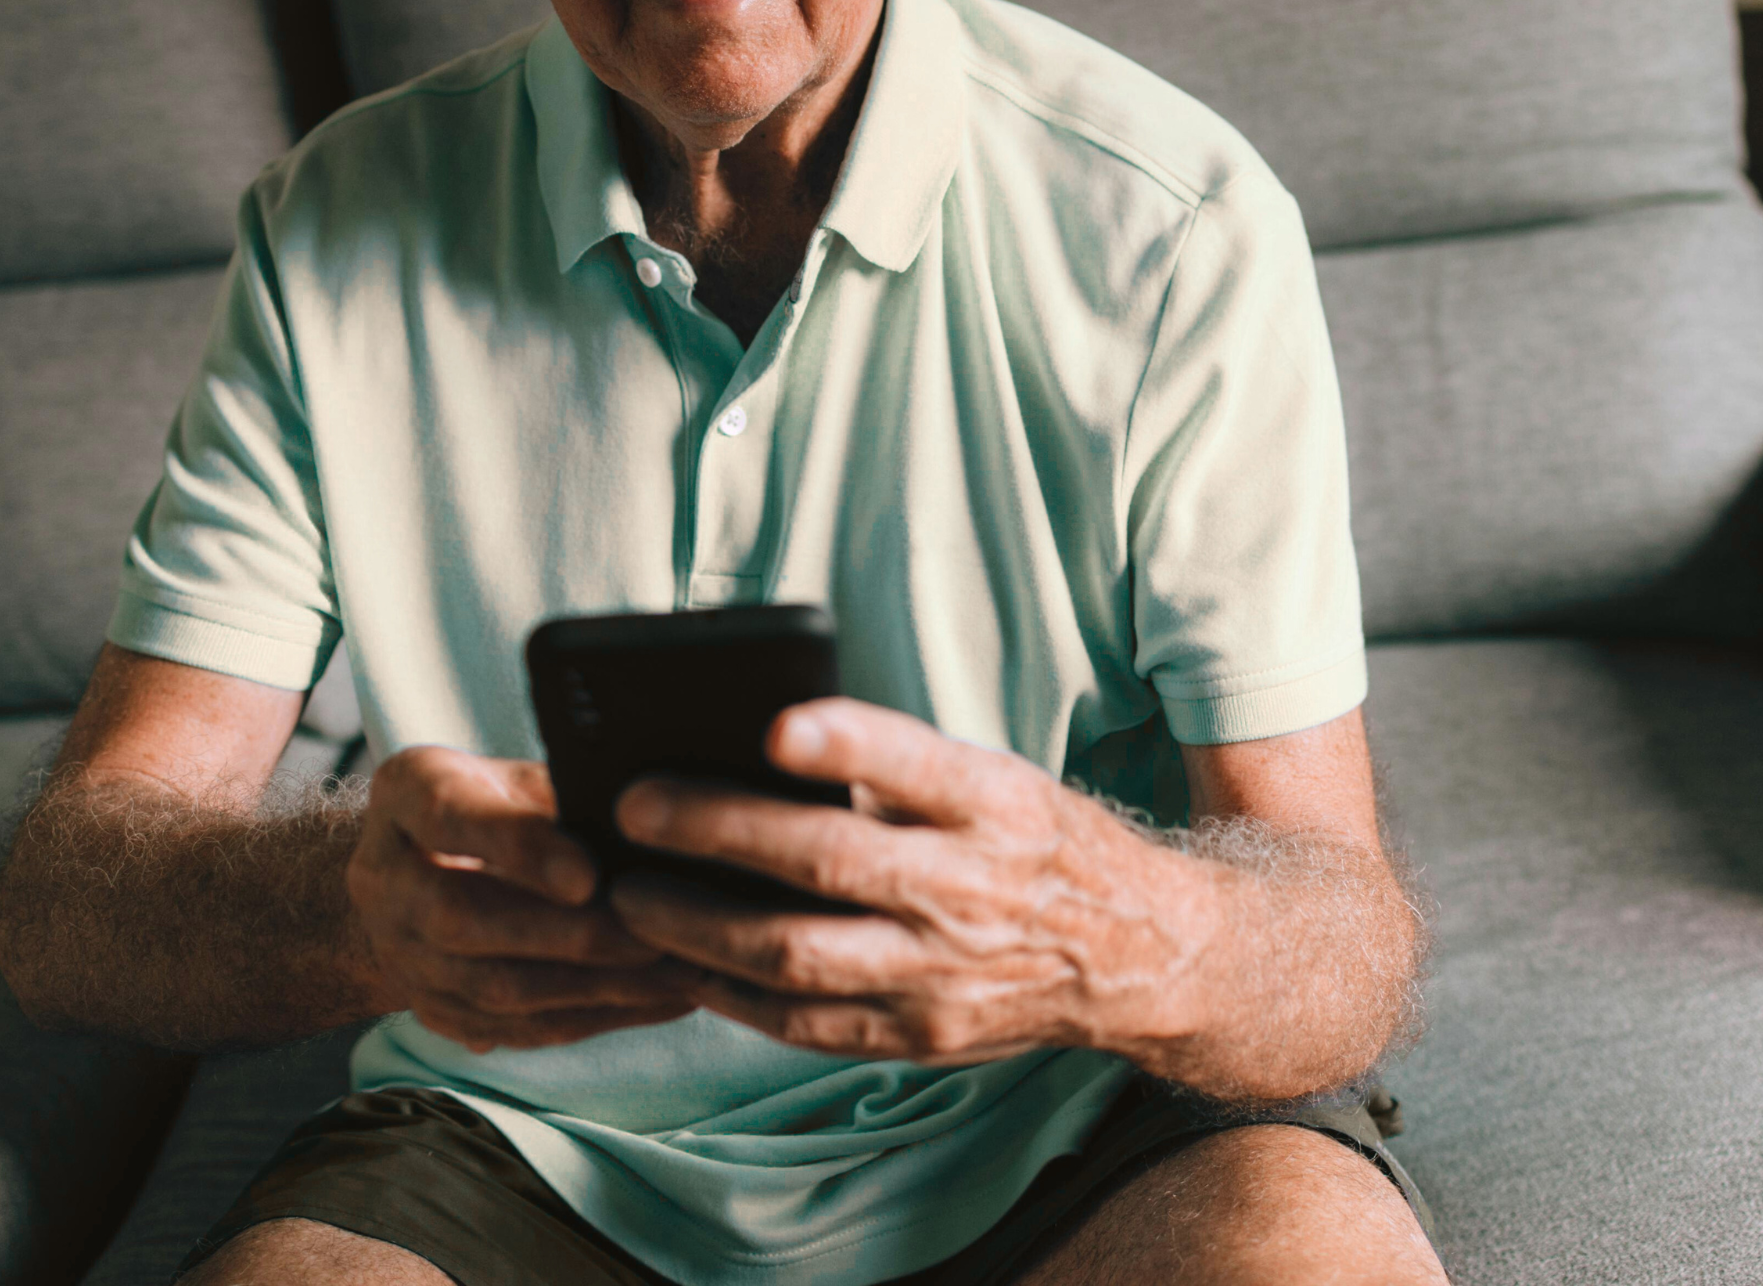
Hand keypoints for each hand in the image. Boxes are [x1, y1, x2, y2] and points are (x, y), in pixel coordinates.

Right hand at [347, 745, 696, 1051]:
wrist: (414, 865)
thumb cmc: (492, 798)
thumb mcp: (513, 772)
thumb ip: (563, 792)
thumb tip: (652, 823)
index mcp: (404, 794)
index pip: (452, 818)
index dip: (518, 850)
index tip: (589, 875)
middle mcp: (384, 878)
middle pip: (464, 918)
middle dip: (569, 934)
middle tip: (657, 935)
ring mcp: (400, 953)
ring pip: (493, 987)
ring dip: (594, 987)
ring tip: (679, 974)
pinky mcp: (434, 1008)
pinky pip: (513, 1028)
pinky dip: (593, 1019)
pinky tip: (660, 1001)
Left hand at [606, 701, 1223, 1066]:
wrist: (1132, 953)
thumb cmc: (1034, 840)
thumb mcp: (992, 776)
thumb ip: (894, 768)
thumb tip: (760, 749)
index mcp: (993, 803)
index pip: (916, 764)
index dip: (844, 744)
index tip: (772, 725)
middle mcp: (972, 889)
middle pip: (831, 864)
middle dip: (718, 832)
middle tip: (634, 805)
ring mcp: (944, 975)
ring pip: (800, 958)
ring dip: (698, 926)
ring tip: (630, 893)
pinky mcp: (922, 1037)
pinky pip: (805, 1024)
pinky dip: (733, 994)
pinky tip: (682, 962)